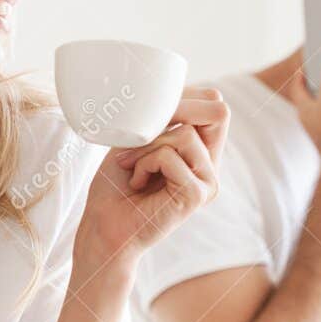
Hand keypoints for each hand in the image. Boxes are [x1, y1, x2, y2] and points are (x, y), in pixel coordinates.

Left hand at [78, 87, 228, 266]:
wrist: (103, 227)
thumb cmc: (115, 185)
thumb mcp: (140, 137)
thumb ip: (165, 117)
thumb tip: (177, 94)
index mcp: (202, 151)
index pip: (213, 104)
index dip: (183, 98)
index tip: (147, 119)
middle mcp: (210, 166)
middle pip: (217, 112)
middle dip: (174, 112)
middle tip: (139, 136)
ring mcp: (207, 181)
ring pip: (186, 134)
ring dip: (148, 146)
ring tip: (133, 167)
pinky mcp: (196, 195)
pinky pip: (171, 156)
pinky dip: (146, 163)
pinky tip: (137, 182)